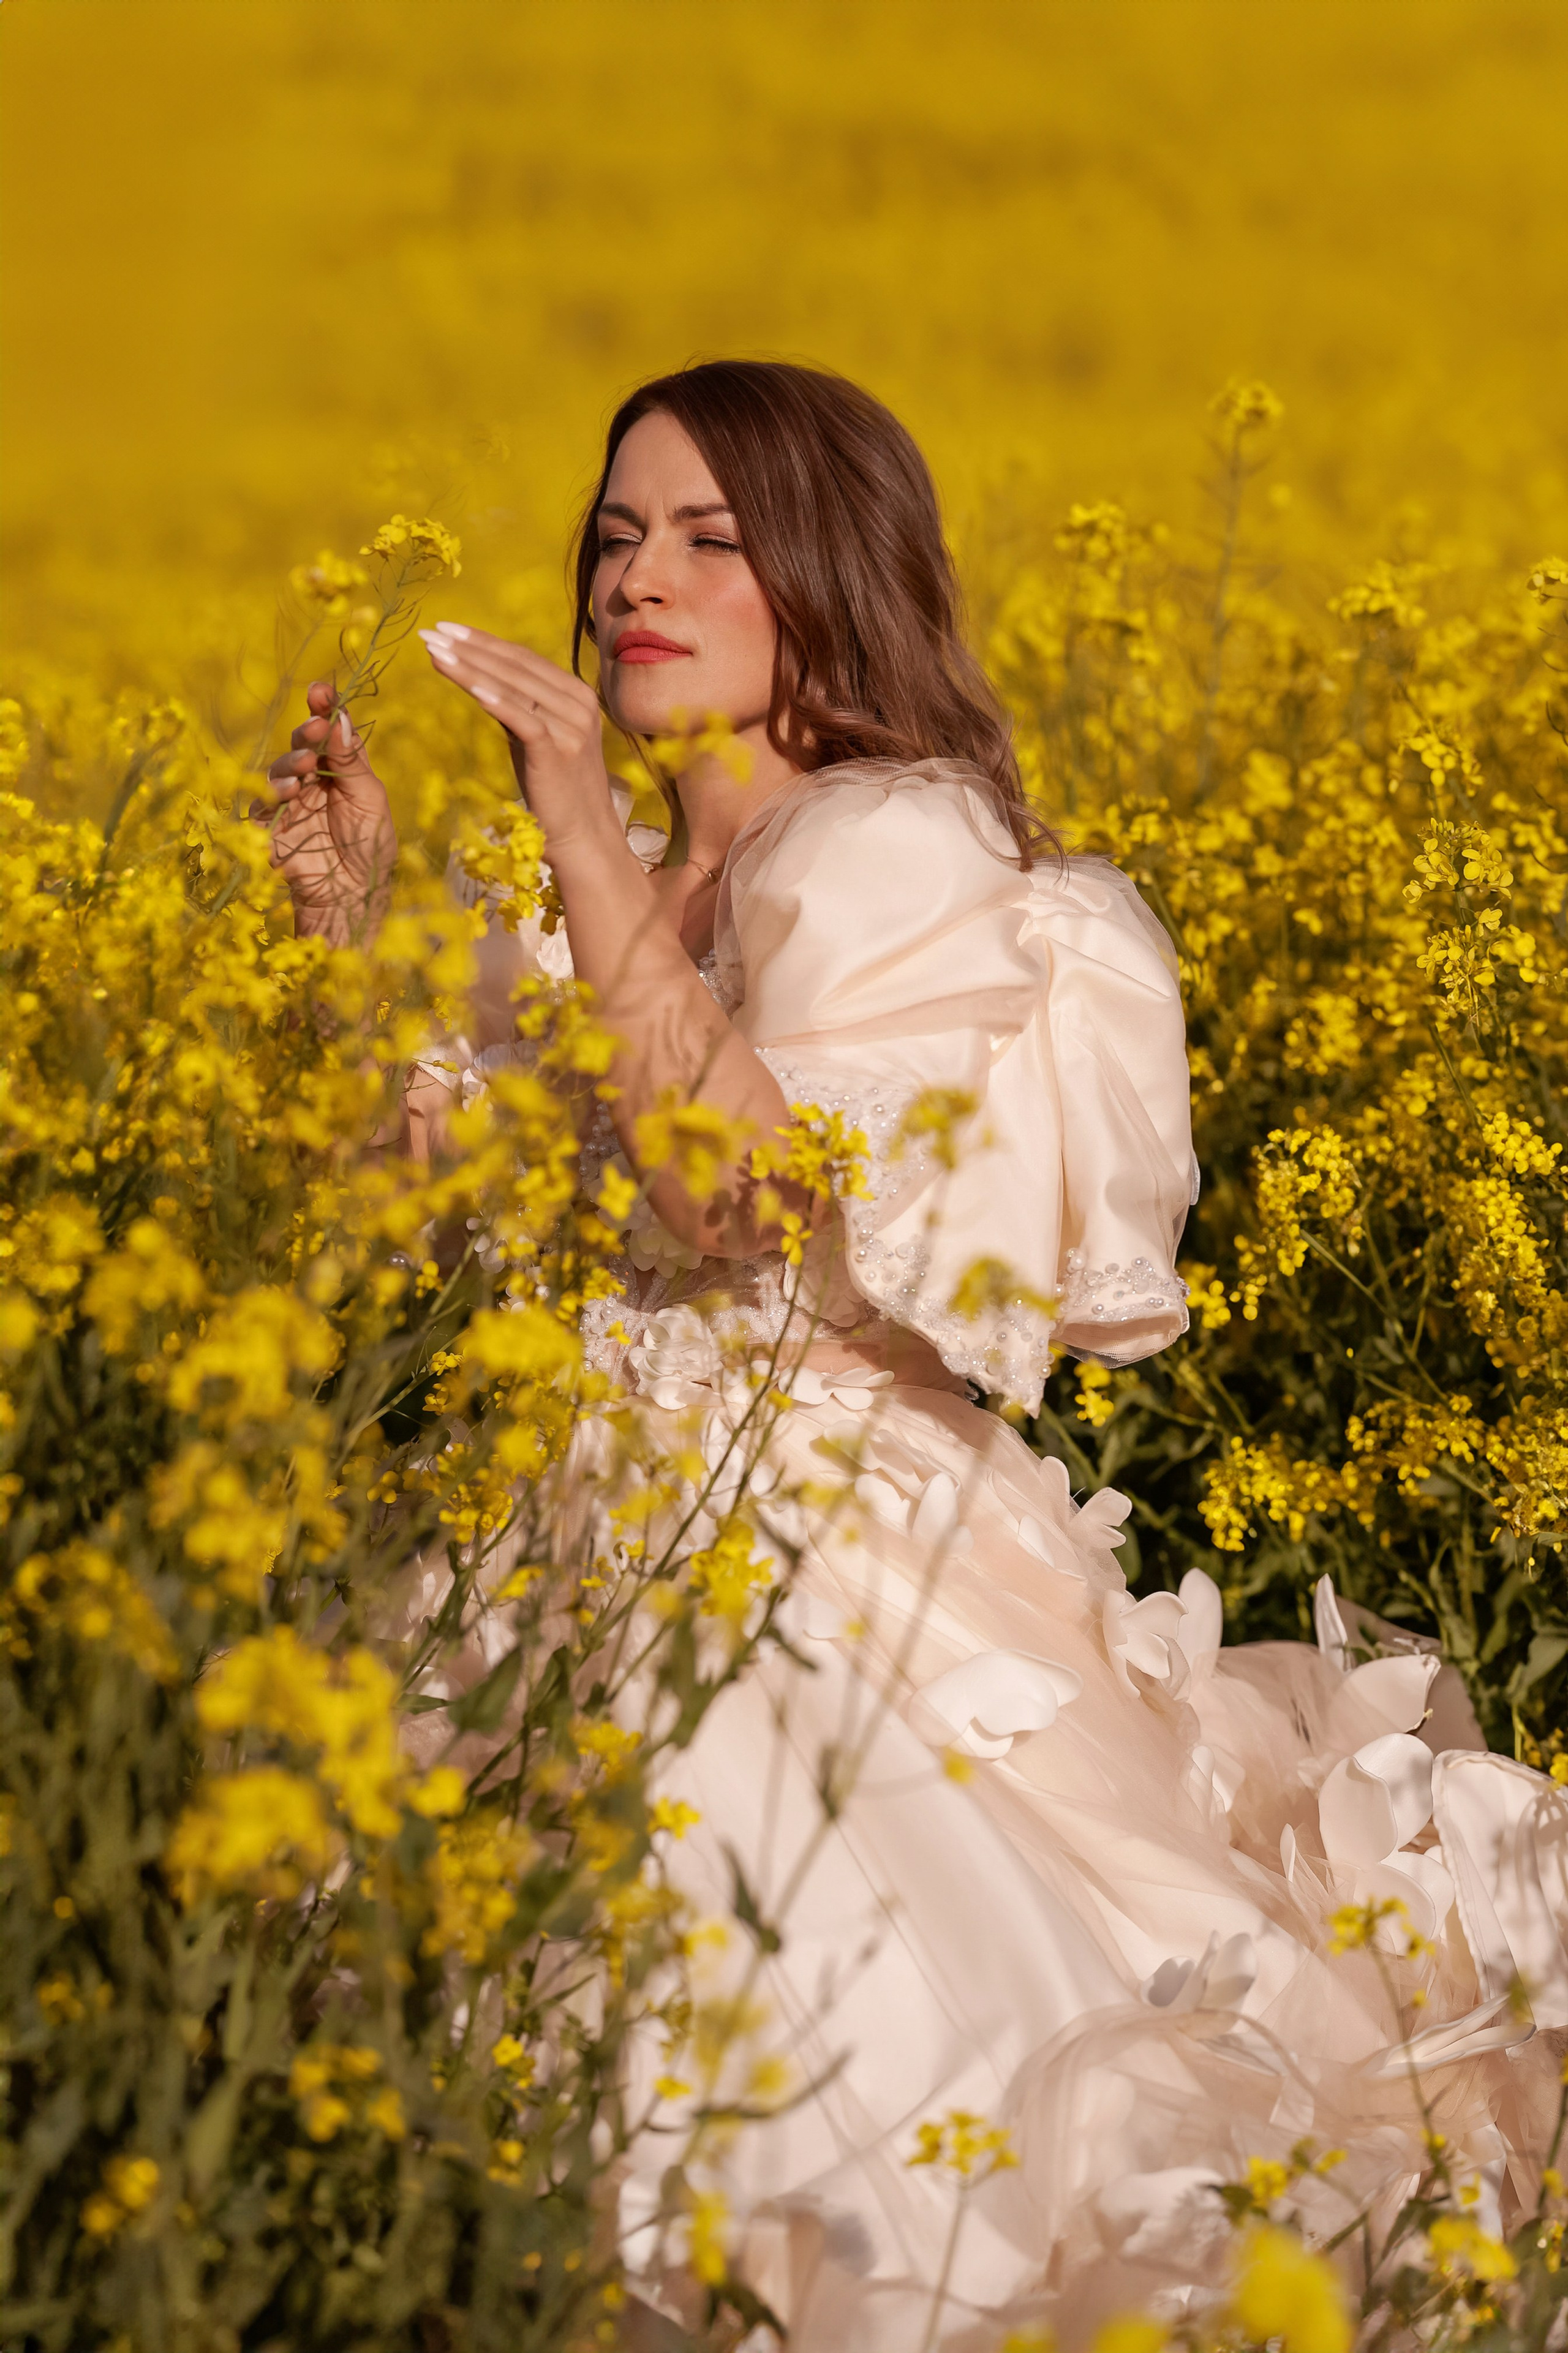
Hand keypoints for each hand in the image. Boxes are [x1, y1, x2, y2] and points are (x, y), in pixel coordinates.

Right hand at [255, 681, 398, 942]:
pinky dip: (273, 794)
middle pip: (302, 745)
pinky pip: (262, 804)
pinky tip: (289, 793)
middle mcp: (314, 781)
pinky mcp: (271, 829)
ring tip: (306, 766)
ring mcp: (290, 804)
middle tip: (315, 728)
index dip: (323, 708)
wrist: (355, 897)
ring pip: (280, 770)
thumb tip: (339, 717)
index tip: (320, 691)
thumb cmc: (371, 849)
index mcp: (342, 770)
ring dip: (291, 763)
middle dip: (306, 733)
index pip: (329, 731)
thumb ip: (351, 761)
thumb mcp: (370, 800)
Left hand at [419, 623, 615, 854]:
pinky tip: (468, 685)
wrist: (583, 836)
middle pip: (515, 666)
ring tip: (434, 651)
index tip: (445, 629)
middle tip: (431, 632)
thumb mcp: (535, 737)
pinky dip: (495, 700)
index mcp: (575, 693)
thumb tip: (477, 676)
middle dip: (469, 647)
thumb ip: (516, 705)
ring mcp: (571, 726)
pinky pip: (522, 718)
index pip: (522, 658)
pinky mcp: (558, 751)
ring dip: (470, 666)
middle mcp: (577, 704)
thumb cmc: (554, 788)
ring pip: (513, 687)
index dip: (482, 641)